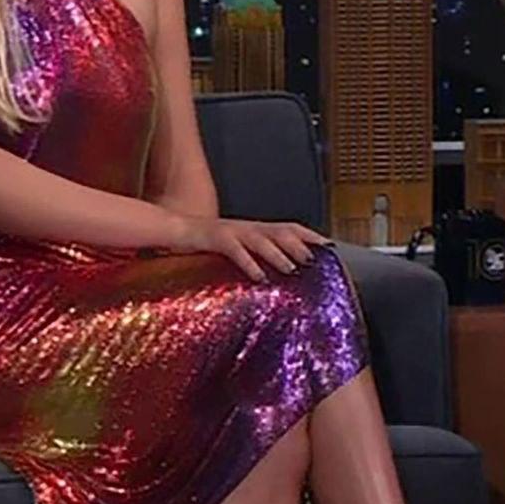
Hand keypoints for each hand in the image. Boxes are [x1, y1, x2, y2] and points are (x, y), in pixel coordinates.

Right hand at [172, 217, 329, 282]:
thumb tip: (280, 273)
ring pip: (261, 239)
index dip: (310, 234)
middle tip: (315, 259)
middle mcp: (248, 226)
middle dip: (299, 244)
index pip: (289, 227)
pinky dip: (249, 263)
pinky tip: (259, 277)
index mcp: (255, 228)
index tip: (329, 246)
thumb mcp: (238, 248)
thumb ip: (257, 256)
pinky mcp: (215, 238)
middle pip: (280, 231)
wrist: (175, 230)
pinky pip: (235, 250)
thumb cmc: (208, 244)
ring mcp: (232, 230)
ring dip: (278, 254)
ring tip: (292, 268)